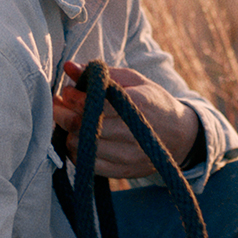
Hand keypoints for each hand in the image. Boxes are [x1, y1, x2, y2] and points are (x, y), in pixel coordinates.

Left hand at [53, 60, 200, 178]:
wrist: (179, 135)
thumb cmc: (153, 101)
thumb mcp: (133, 80)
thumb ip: (101, 73)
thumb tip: (69, 66)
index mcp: (139, 104)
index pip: (96, 103)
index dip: (75, 97)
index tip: (67, 91)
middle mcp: (135, 132)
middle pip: (85, 127)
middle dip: (63, 115)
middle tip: (58, 105)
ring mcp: (130, 155)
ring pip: (82, 147)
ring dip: (69, 133)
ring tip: (71, 121)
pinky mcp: (124, 171)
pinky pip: (88, 165)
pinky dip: (78, 151)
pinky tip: (81, 139)